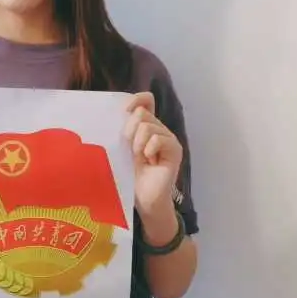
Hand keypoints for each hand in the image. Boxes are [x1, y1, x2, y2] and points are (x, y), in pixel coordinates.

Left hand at [124, 92, 182, 217]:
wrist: (143, 198)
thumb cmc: (129, 174)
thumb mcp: (121, 148)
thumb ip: (123, 129)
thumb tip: (123, 110)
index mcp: (145, 125)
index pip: (146, 99)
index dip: (136, 100)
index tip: (124, 111)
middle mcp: (158, 128)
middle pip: (141, 113)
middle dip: (129, 131)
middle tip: (131, 150)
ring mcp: (168, 138)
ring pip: (147, 126)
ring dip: (137, 144)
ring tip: (140, 158)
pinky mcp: (175, 149)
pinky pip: (158, 139)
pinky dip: (149, 149)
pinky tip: (149, 161)